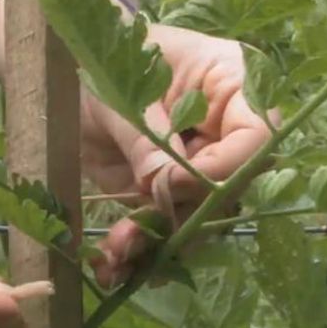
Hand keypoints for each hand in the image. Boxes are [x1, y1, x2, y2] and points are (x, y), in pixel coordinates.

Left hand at [84, 25, 271, 285]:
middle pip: (228, 188)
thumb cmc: (102, 63)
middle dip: (182, 218)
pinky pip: (165, 225)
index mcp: (231, 85)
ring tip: (116, 258)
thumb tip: (164, 184)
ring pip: (196, 216)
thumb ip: (146, 135)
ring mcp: (196, 165)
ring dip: (157, 243)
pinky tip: (112, 265)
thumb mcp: (120, 92)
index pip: (258, 136)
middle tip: (134, 237)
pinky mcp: (165, 191)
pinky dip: (140, 247)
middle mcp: (223, 132)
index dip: (222, 170)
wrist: (68, 79)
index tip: (170, 183)